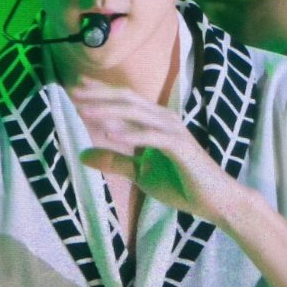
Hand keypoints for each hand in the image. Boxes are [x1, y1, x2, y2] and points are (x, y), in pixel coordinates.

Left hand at [71, 77, 246, 224]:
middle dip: (98, 95)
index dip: (100, 91)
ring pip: (136, 112)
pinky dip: (131, 133)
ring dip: (108, 110)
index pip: (124, 99)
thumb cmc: (181, 185)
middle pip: (126, 99)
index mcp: (155, 121)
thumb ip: (115, 161)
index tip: (76, 85)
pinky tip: (111, 134)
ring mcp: (173, 130)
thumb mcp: (140, 173)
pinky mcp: (180, 147)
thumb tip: (83, 155)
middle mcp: (164, 118)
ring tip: (84, 110)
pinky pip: (152, 136)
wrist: (215, 202)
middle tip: (72, 92)